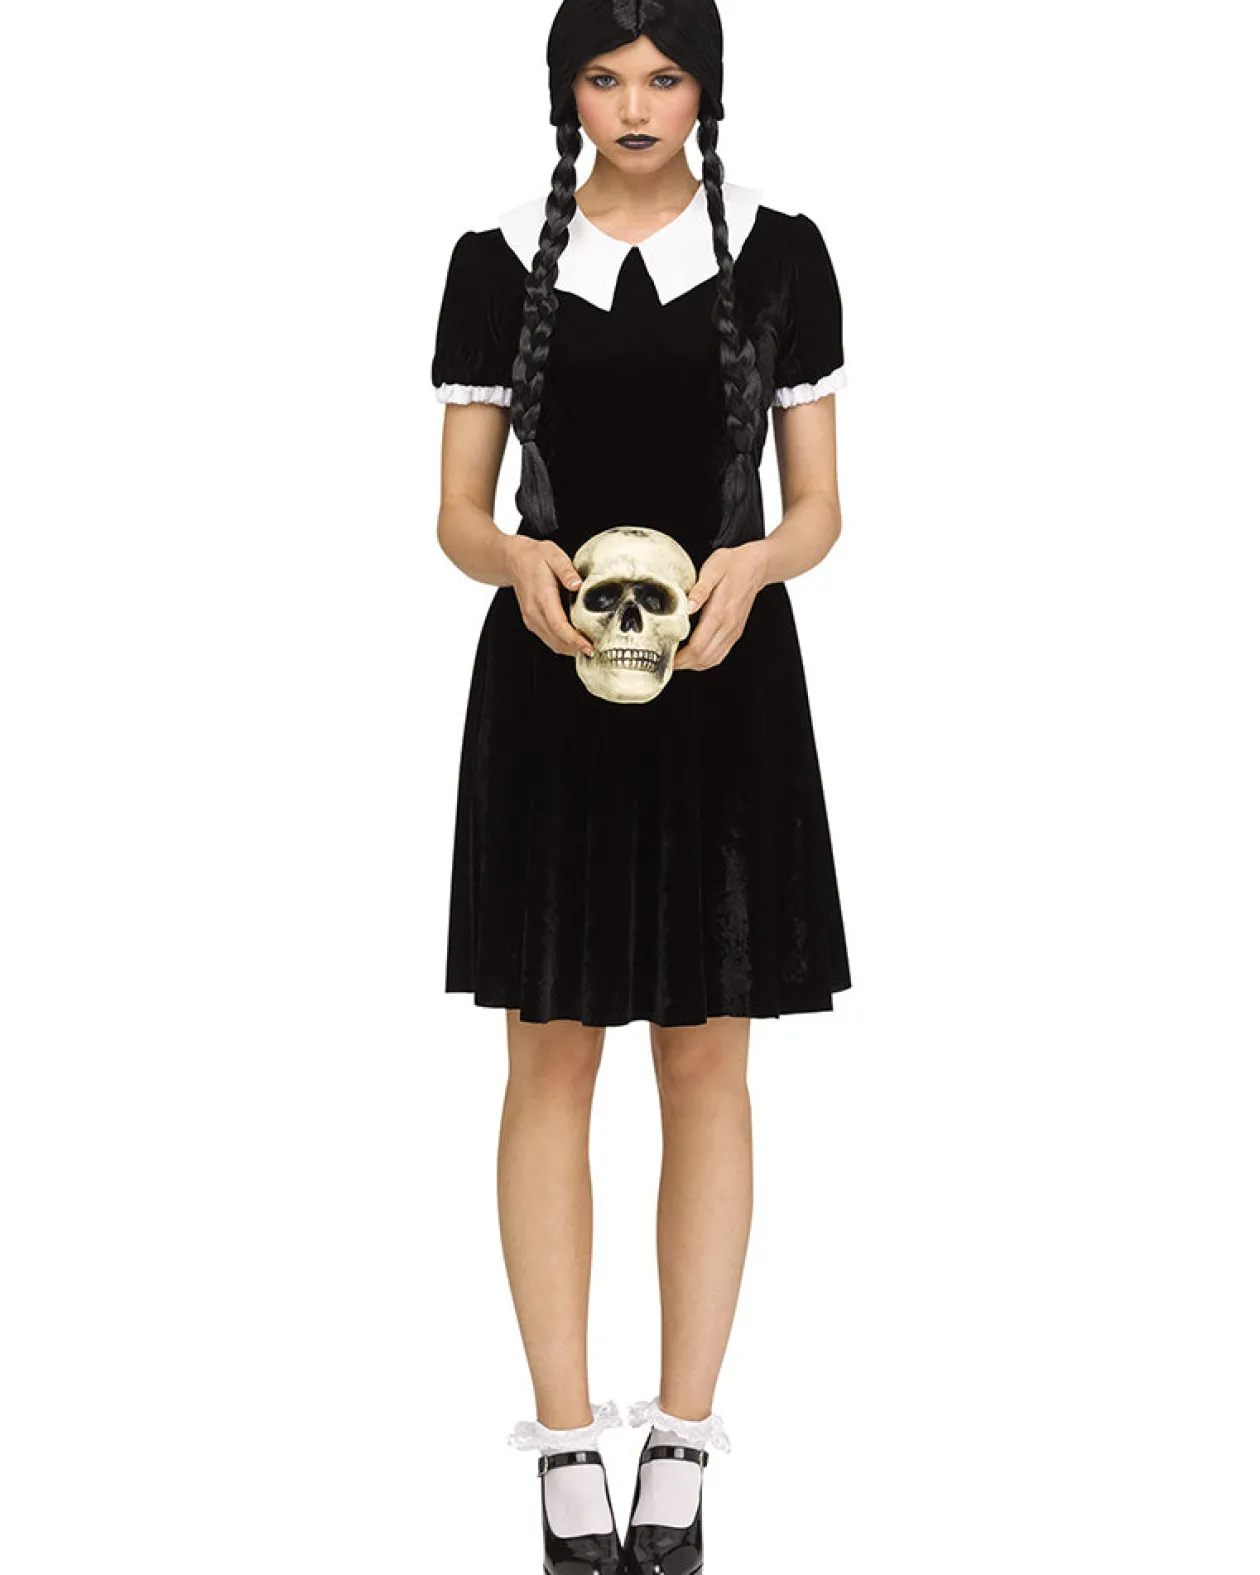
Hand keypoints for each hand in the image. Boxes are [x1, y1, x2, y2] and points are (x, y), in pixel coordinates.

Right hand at [503, 536, 593, 658]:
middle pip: (557, 641)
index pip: (559, 627)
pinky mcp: (532, 622)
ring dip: (571, 650)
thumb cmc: (535, 557)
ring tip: (589, 649)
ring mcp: (532, 619)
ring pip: (553, 644)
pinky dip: (564, 645)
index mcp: (542, 598)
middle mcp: (534, 613)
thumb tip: (577, 584)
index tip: (589, 647)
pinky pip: (549, 639)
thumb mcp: (554, 555)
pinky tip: (576, 642)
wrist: (514, 560)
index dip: (575, 640)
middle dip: (577, 649)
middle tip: (597, 651)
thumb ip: (567, 570)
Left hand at [672, 541, 768, 671]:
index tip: (666, 657)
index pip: (697, 646)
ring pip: (712, 660)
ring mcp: (733, 631)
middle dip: (683, 664)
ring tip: (678, 660)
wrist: (756, 566)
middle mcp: (728, 626)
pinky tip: (694, 655)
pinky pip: (720, 654)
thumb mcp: (712, 569)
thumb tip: (687, 606)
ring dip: (694, 664)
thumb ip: (700, 589)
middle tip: (667, 661)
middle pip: (703, 658)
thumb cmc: (732, 565)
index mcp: (719, 612)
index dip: (680, 657)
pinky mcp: (735, 632)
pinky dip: (705, 660)